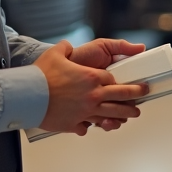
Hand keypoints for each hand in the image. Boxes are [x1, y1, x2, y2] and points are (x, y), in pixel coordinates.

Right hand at [33, 41, 147, 135]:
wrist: (28, 95)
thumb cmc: (41, 75)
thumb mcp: (55, 53)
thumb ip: (64, 48)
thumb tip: (67, 45)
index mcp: (91, 77)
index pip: (113, 80)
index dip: (120, 81)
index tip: (127, 82)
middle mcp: (92, 95)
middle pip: (121, 97)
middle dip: (135, 96)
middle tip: (142, 95)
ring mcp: (86, 111)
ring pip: (111, 114)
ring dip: (123, 115)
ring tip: (131, 115)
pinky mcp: (75, 124)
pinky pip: (87, 126)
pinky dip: (89, 126)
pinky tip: (91, 126)